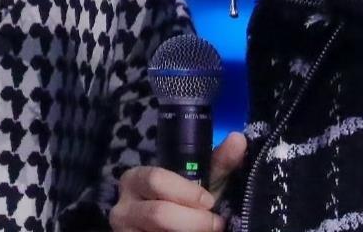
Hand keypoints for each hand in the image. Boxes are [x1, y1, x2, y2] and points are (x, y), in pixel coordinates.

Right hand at [110, 132, 246, 231]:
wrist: (160, 226)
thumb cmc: (182, 201)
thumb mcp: (198, 181)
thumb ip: (218, 163)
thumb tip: (239, 139)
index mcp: (135, 179)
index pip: (156, 179)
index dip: (187, 192)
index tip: (210, 201)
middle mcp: (122, 206)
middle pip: (158, 213)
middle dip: (193, 221)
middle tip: (216, 225)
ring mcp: (124, 231)